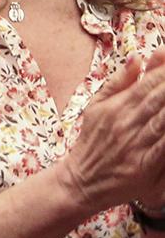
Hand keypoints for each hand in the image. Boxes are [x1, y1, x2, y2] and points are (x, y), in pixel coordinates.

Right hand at [57, 50, 164, 213]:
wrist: (82, 180)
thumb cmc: (93, 140)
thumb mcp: (96, 106)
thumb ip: (118, 82)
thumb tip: (137, 57)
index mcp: (114, 107)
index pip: (146, 84)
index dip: (163, 72)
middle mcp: (124, 123)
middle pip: (157, 99)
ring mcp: (135, 145)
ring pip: (162, 121)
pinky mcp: (144, 166)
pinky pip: (163, 148)